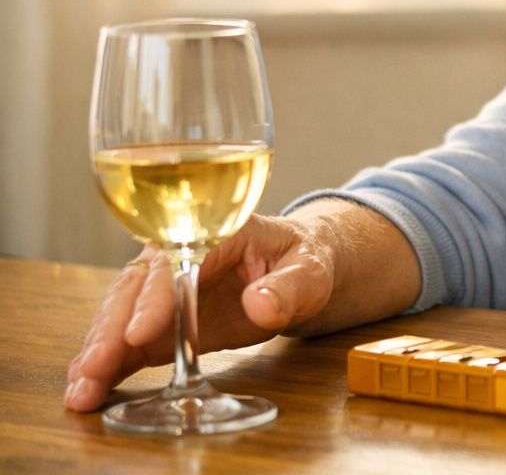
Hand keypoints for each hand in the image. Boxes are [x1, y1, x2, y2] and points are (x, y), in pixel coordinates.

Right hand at [63, 214, 336, 412]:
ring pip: (121, 315)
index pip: (175, 262)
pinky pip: (127, 340)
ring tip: (82, 387)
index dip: (156, 299)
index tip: (139, 334)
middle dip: (111, 330)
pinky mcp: (161, 320)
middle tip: (95, 367)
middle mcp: (178, 254)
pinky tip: (87, 385)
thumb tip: (261, 303)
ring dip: (98, 351)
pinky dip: (107, 362)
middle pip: (135, 288)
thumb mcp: (311, 270)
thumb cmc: (303, 262)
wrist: (297, 271)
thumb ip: (290, 287)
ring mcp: (164, 289)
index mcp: (215, 231)